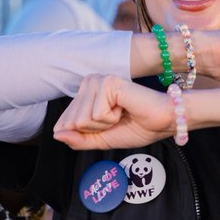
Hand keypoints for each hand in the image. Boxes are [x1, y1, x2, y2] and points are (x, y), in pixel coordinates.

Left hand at [53, 75, 174, 150]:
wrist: (163, 122)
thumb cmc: (136, 127)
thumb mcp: (100, 139)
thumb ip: (78, 139)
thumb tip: (55, 135)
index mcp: (85, 93)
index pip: (65, 122)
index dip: (86, 133)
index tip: (109, 125)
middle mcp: (89, 82)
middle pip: (72, 122)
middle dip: (95, 129)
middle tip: (117, 119)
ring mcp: (98, 80)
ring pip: (82, 119)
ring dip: (104, 124)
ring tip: (121, 113)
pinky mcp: (107, 82)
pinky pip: (96, 115)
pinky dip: (112, 119)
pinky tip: (125, 108)